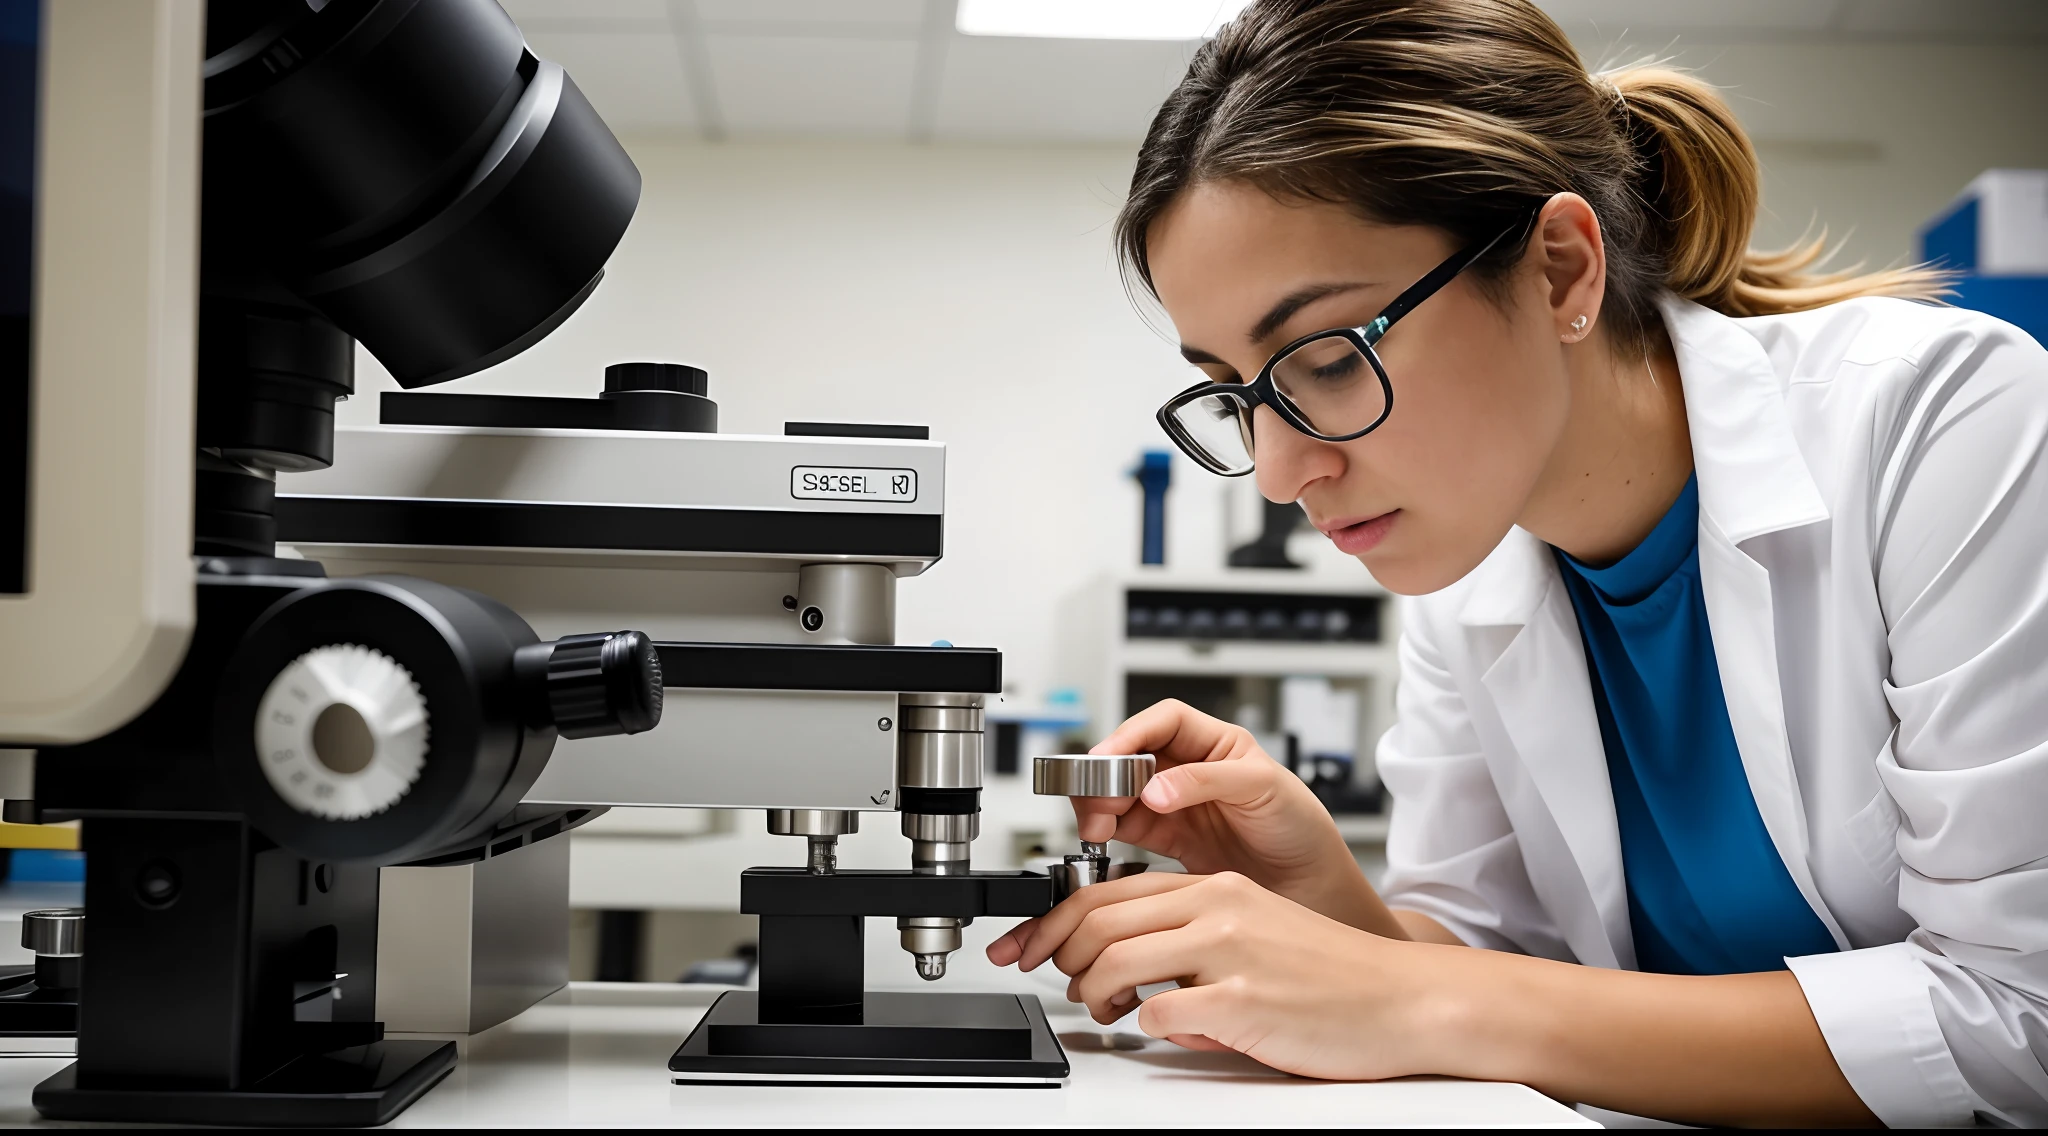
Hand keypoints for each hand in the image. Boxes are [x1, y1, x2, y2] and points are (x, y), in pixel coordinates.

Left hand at [999, 870, 1466, 1079]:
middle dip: (1056, 955)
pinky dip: (1144, 1025)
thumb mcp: (1254, 933)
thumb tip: (1134, 975)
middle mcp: (1218, 908)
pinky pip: (1160, 1011)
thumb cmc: (1334, 975)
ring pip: (1114, 961)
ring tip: (1108, 1011)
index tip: (1025, 944)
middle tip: (1057, 983)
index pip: (1106, 890)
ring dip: (1093, 994)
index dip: (1052, 920)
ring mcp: (1229, 952)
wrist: (1403, 1000)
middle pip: (1097, 920)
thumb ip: (1193, 940)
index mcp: (1216, 887)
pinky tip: (1162, 1029)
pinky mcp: (1242, 1000)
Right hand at [1067, 698, 1391, 931]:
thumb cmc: (1301, 829)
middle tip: (1099, 800)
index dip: (1131, 734)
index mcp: (1216, 743)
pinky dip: (1105, 831)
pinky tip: (1103, 839)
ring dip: (1099, 804)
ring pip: (1118, 791)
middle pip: (1130, 756)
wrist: (1310, 888)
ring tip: (1098, 825)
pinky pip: (1123, 827)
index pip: (1163, 722)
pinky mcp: (1164, 840)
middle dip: (1106, 773)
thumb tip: (1155, 788)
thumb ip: (1208, 781)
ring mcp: (1173, 805)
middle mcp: (1189, 769)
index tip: (1109, 757)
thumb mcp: (1263, 789)